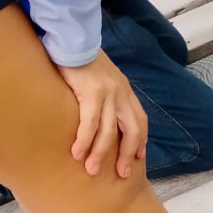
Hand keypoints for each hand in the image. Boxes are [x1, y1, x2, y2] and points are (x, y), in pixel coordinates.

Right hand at [56, 51, 147, 178]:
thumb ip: (103, 94)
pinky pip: (90, 122)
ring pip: (109, 131)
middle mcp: (122, 93)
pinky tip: (78, 153)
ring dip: (101, 153)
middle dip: (129, 154)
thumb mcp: (101, 77)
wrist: (72, 37)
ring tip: (92, 170)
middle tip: (122, 174)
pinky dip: (85, 140)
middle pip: (132, 130)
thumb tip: (96, 112)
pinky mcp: (92, 92)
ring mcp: (109, 93)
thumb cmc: (81, 58)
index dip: (140, 140)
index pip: (139, 120)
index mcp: (125, 90)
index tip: (139, 158)